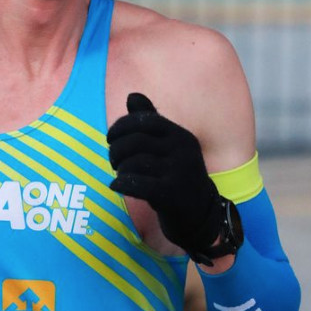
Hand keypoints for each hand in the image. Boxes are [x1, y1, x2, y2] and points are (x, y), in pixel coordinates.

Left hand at [107, 92, 223, 261]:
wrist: (200, 215)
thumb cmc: (176, 176)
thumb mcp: (167, 147)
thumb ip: (150, 121)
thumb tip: (132, 95)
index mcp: (180, 135)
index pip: (144, 120)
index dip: (120, 127)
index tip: (110, 139)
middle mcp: (183, 149)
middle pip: (135, 141)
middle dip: (116, 150)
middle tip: (113, 162)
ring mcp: (180, 171)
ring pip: (134, 162)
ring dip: (120, 169)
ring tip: (120, 175)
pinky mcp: (173, 194)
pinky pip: (138, 184)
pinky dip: (122, 184)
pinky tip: (115, 186)